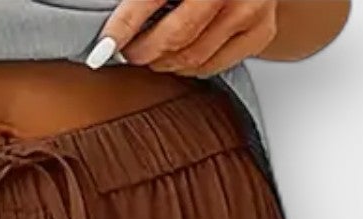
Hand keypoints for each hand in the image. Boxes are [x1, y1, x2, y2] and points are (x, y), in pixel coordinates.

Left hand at [89, 1, 279, 76]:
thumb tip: (116, 24)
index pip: (149, 0)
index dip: (122, 28)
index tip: (101, 51)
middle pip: (174, 38)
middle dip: (143, 51)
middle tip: (128, 52)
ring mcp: (249, 10)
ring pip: (193, 58)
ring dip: (164, 63)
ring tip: (152, 55)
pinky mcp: (261, 31)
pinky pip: (213, 65)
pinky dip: (190, 68)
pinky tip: (179, 57)